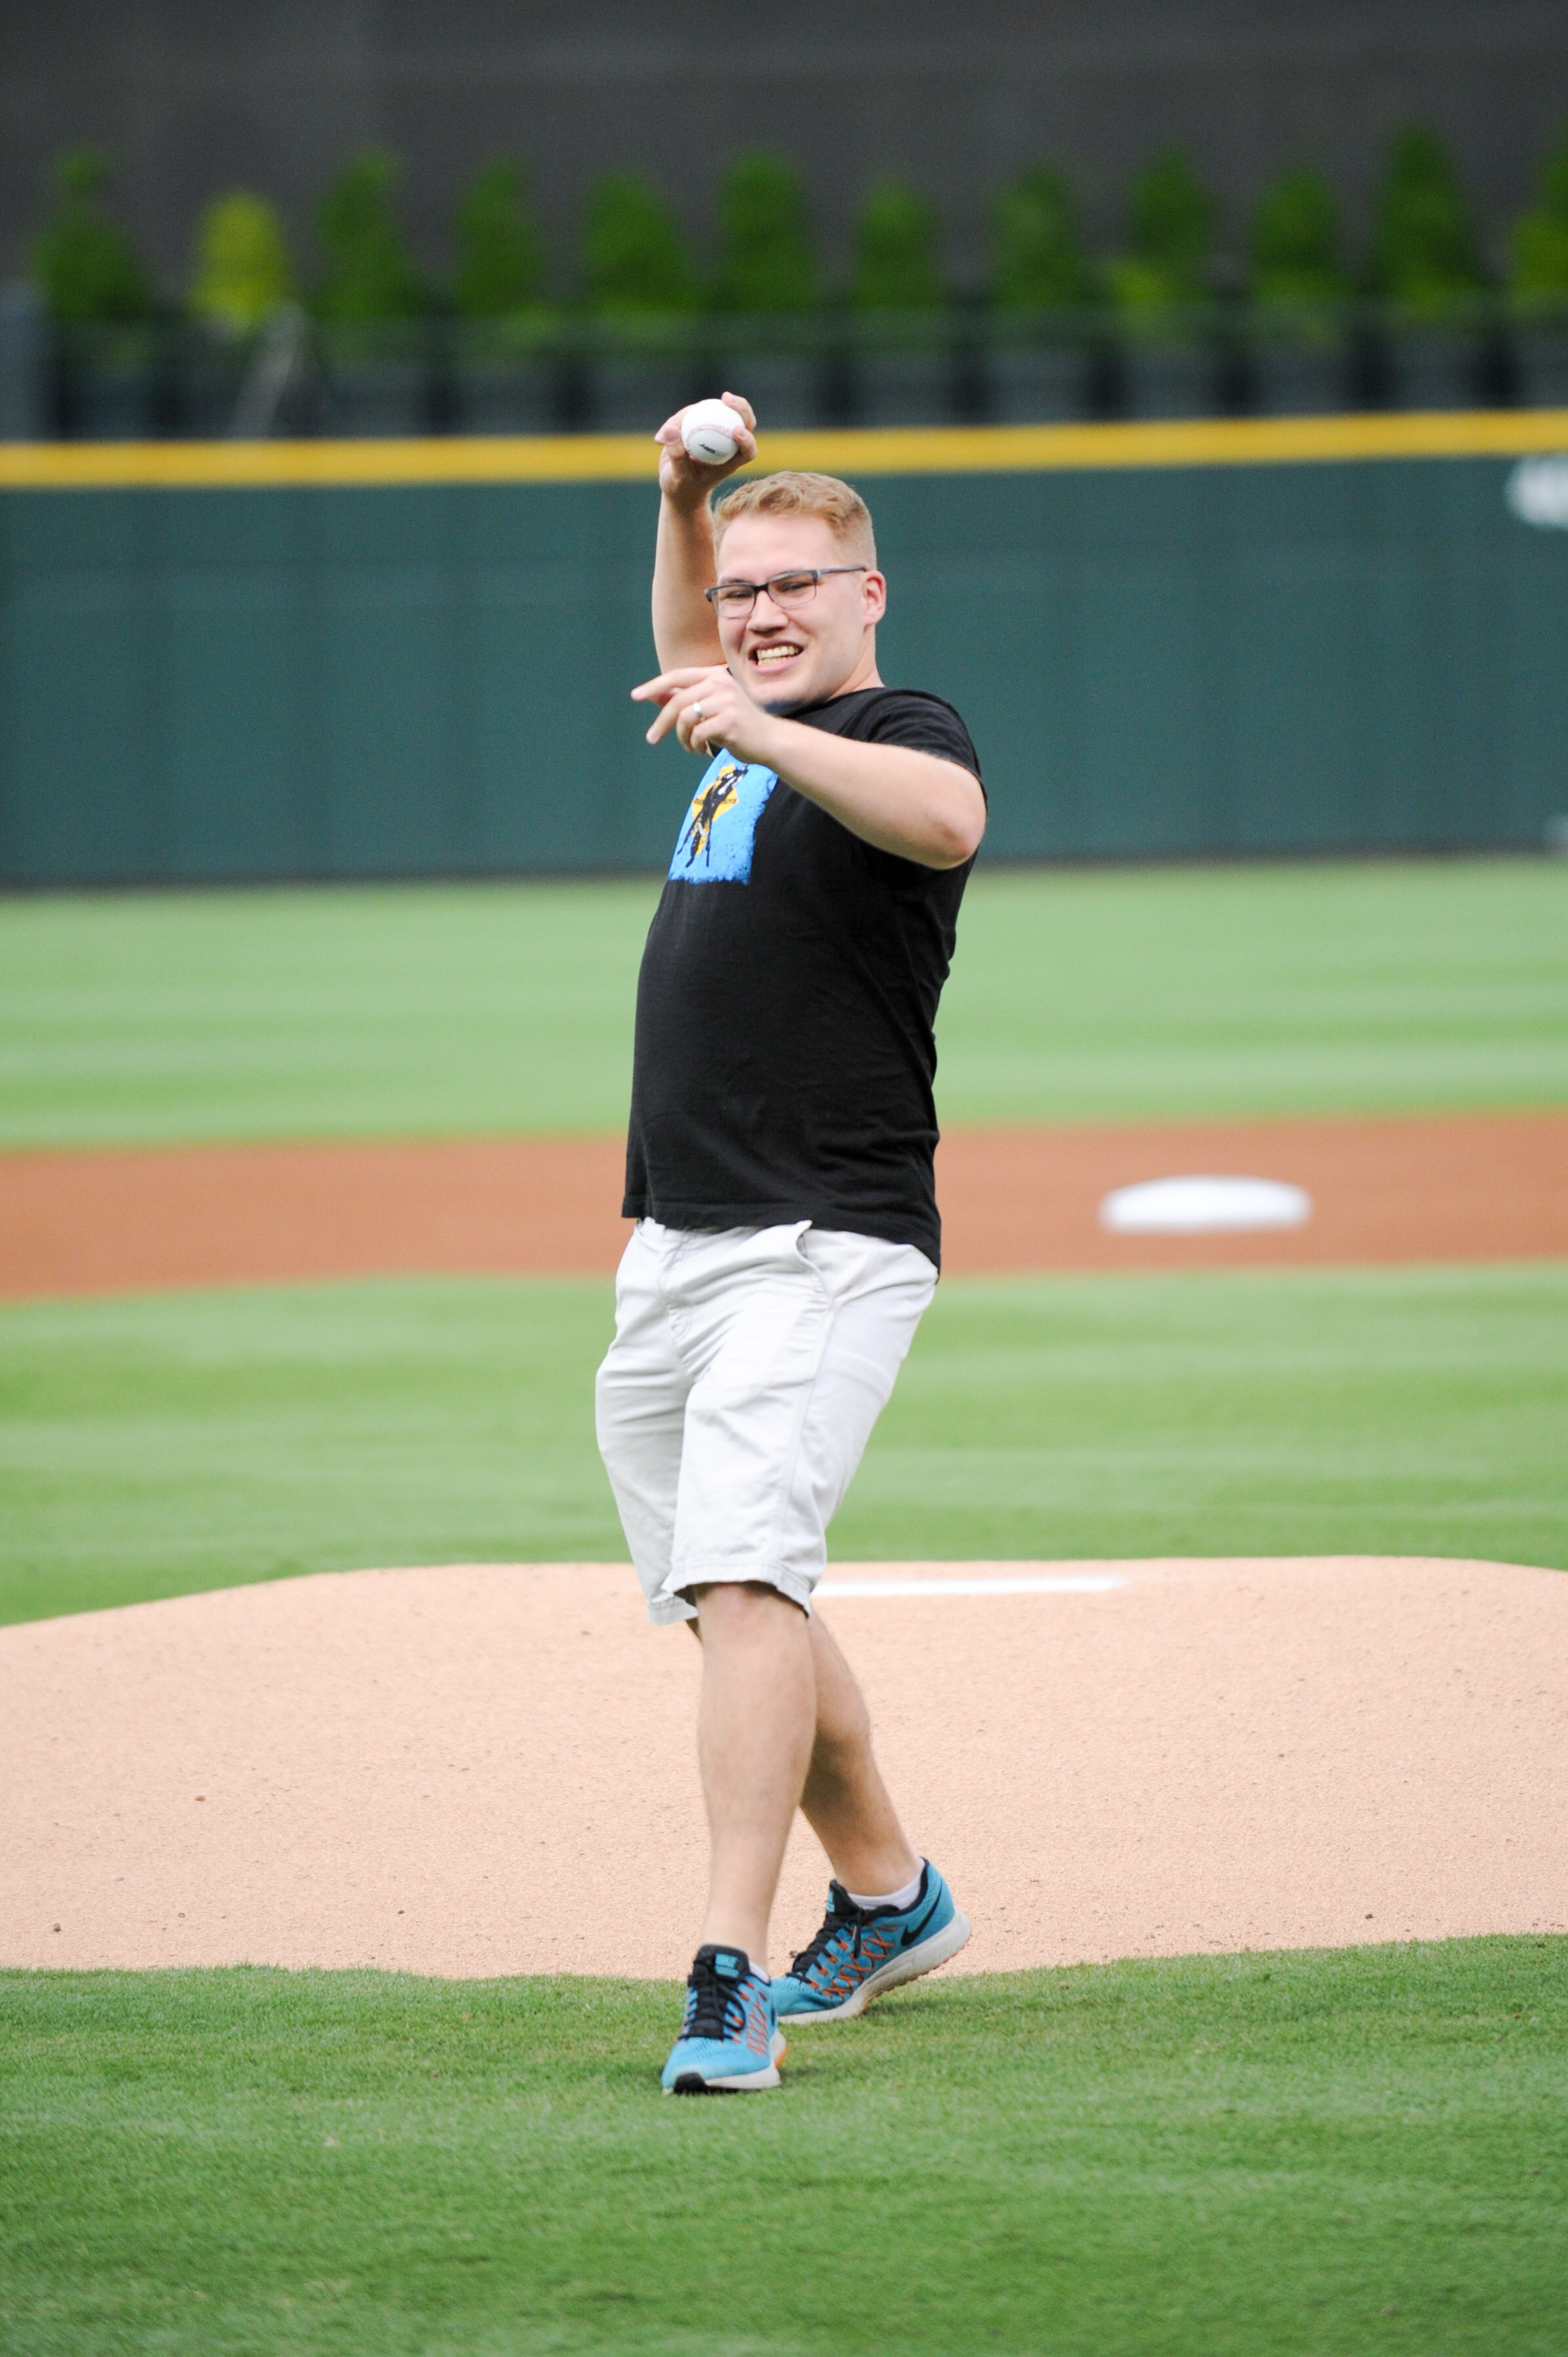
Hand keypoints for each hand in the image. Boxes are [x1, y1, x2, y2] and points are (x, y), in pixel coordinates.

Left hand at [632, 663, 780, 765]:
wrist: (769, 740)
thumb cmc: (737, 724)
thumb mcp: (709, 708)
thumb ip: (683, 699)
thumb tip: (653, 695)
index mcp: (714, 675)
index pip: (677, 676)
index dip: (654, 686)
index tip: (636, 696)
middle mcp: (720, 683)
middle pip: (677, 701)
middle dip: (661, 723)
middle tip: (651, 738)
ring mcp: (727, 701)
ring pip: (685, 719)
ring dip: (682, 737)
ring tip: (690, 746)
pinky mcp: (730, 720)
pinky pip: (698, 734)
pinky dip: (695, 745)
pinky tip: (703, 751)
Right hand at [654, 390, 757, 505]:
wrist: (674, 486)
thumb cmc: (682, 488)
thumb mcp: (678, 477)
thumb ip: (677, 455)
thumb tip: (672, 429)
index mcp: (730, 462)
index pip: (747, 451)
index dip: (747, 440)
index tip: (736, 431)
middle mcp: (727, 444)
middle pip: (743, 422)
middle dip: (740, 407)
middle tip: (726, 397)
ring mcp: (715, 431)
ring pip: (713, 412)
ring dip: (688, 415)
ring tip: (666, 433)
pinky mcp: (700, 423)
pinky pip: (691, 414)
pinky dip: (675, 422)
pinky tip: (660, 438)